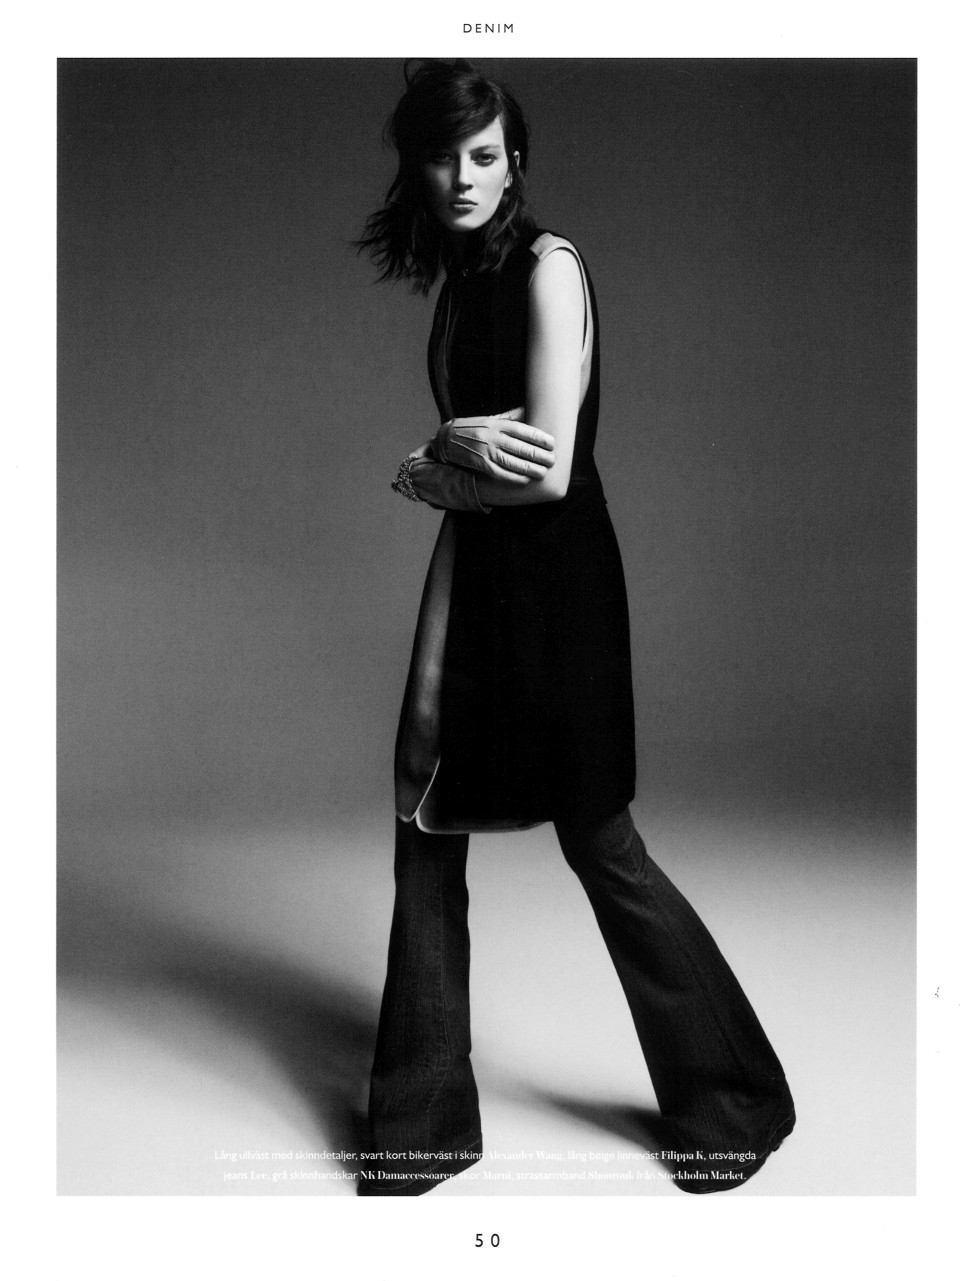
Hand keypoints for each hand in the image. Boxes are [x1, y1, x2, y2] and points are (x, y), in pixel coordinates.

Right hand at [433, 407, 554, 483]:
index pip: (521, 429)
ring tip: (543, 472)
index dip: (538, 437)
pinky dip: (514, 477)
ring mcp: (486, 451)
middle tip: (553, 460)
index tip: (552, 442)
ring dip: (529, 468)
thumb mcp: (491, 418)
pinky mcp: (481, 464)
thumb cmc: (474, 428)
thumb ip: (510, 417)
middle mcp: (492, 436)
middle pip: (519, 447)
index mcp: (496, 423)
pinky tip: (526, 480)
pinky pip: (500, 473)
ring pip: (512, 462)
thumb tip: (530, 410)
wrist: (447, 438)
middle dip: (538, 454)